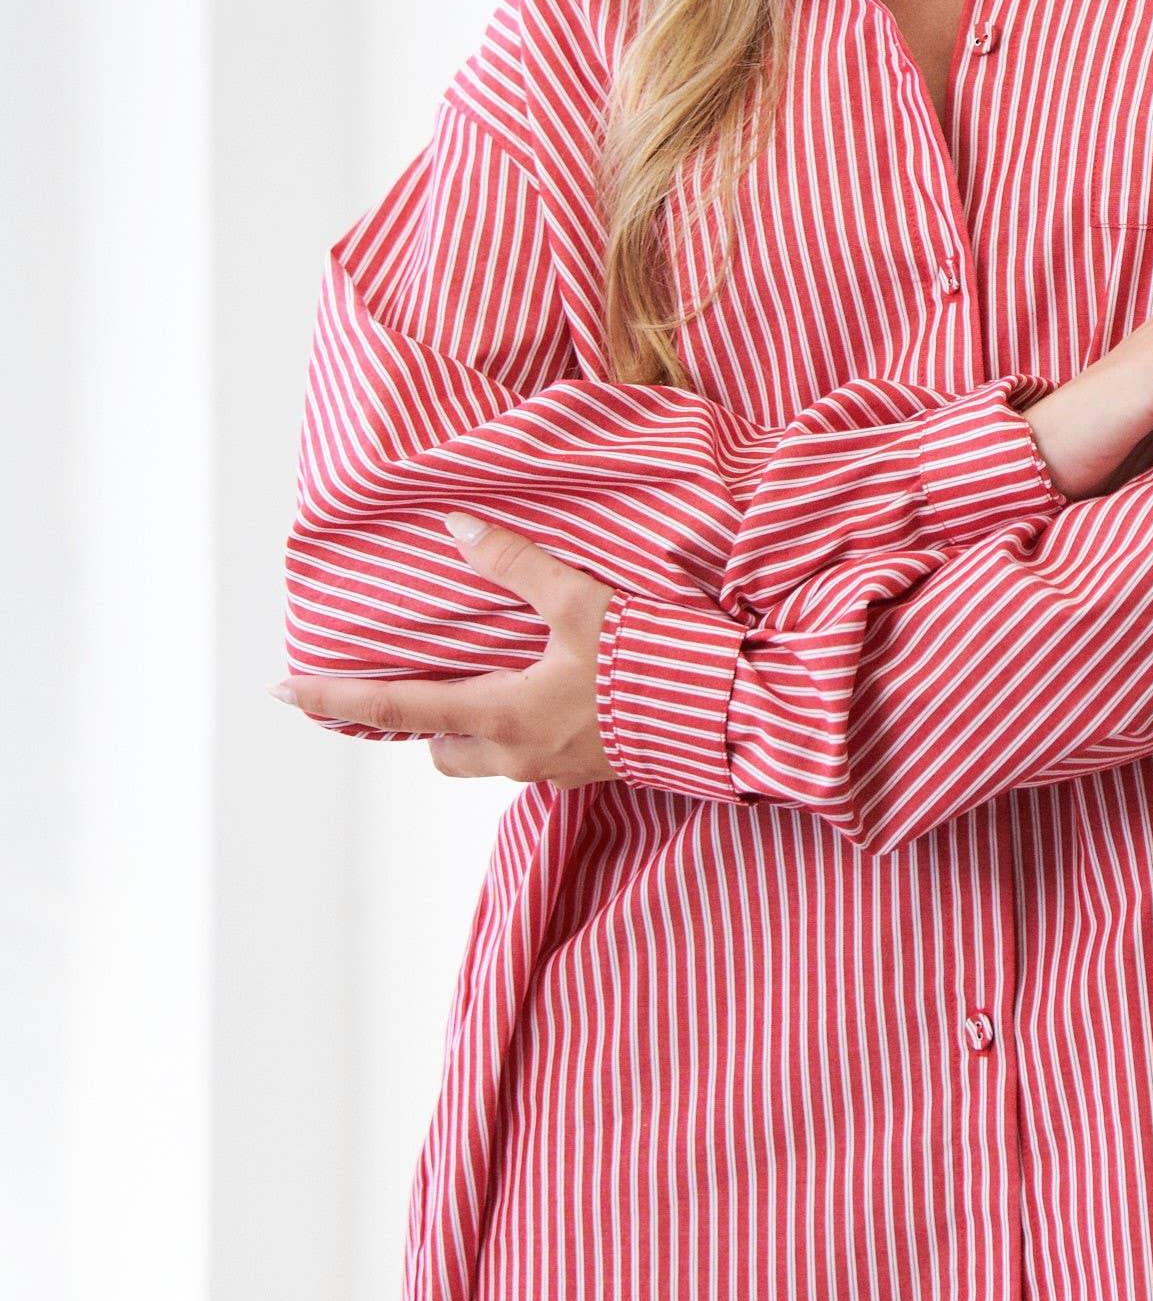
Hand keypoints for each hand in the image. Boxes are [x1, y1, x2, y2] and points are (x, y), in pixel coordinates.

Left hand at [268, 512, 618, 783]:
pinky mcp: (585, 774)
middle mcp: (516, 754)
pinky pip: (527, 757)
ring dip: (471, 728)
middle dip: (422, 721)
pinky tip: (551, 697)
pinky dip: (518, 730)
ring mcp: (551, 772)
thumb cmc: (651, 662)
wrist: (723, 718)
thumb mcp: (582, 603)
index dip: (335, 699)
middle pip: (438, 748)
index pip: (397, 710)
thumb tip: (459, 526)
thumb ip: (517, 566)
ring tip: (493, 682)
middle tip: (427, 678)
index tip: (282, 693)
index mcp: (504, 714)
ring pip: (481, 758)